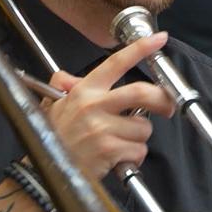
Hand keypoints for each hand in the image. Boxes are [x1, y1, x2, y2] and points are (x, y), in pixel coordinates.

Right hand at [46, 33, 174, 179]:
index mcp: (85, 90)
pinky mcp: (109, 150)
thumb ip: (65, 86)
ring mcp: (102, 128)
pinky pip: (138, 150)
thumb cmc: (54, 138)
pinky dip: (133, 157)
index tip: (159, 39)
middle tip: (167, 107)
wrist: (44, 172)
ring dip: (138, 138)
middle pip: (141, 92)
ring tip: (119, 143)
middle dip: (162, 99)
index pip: (116, 62)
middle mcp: (94, 105)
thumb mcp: (55, 105)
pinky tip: (117, 158)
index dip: (140, 48)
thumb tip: (70, 77)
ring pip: (143, 127)